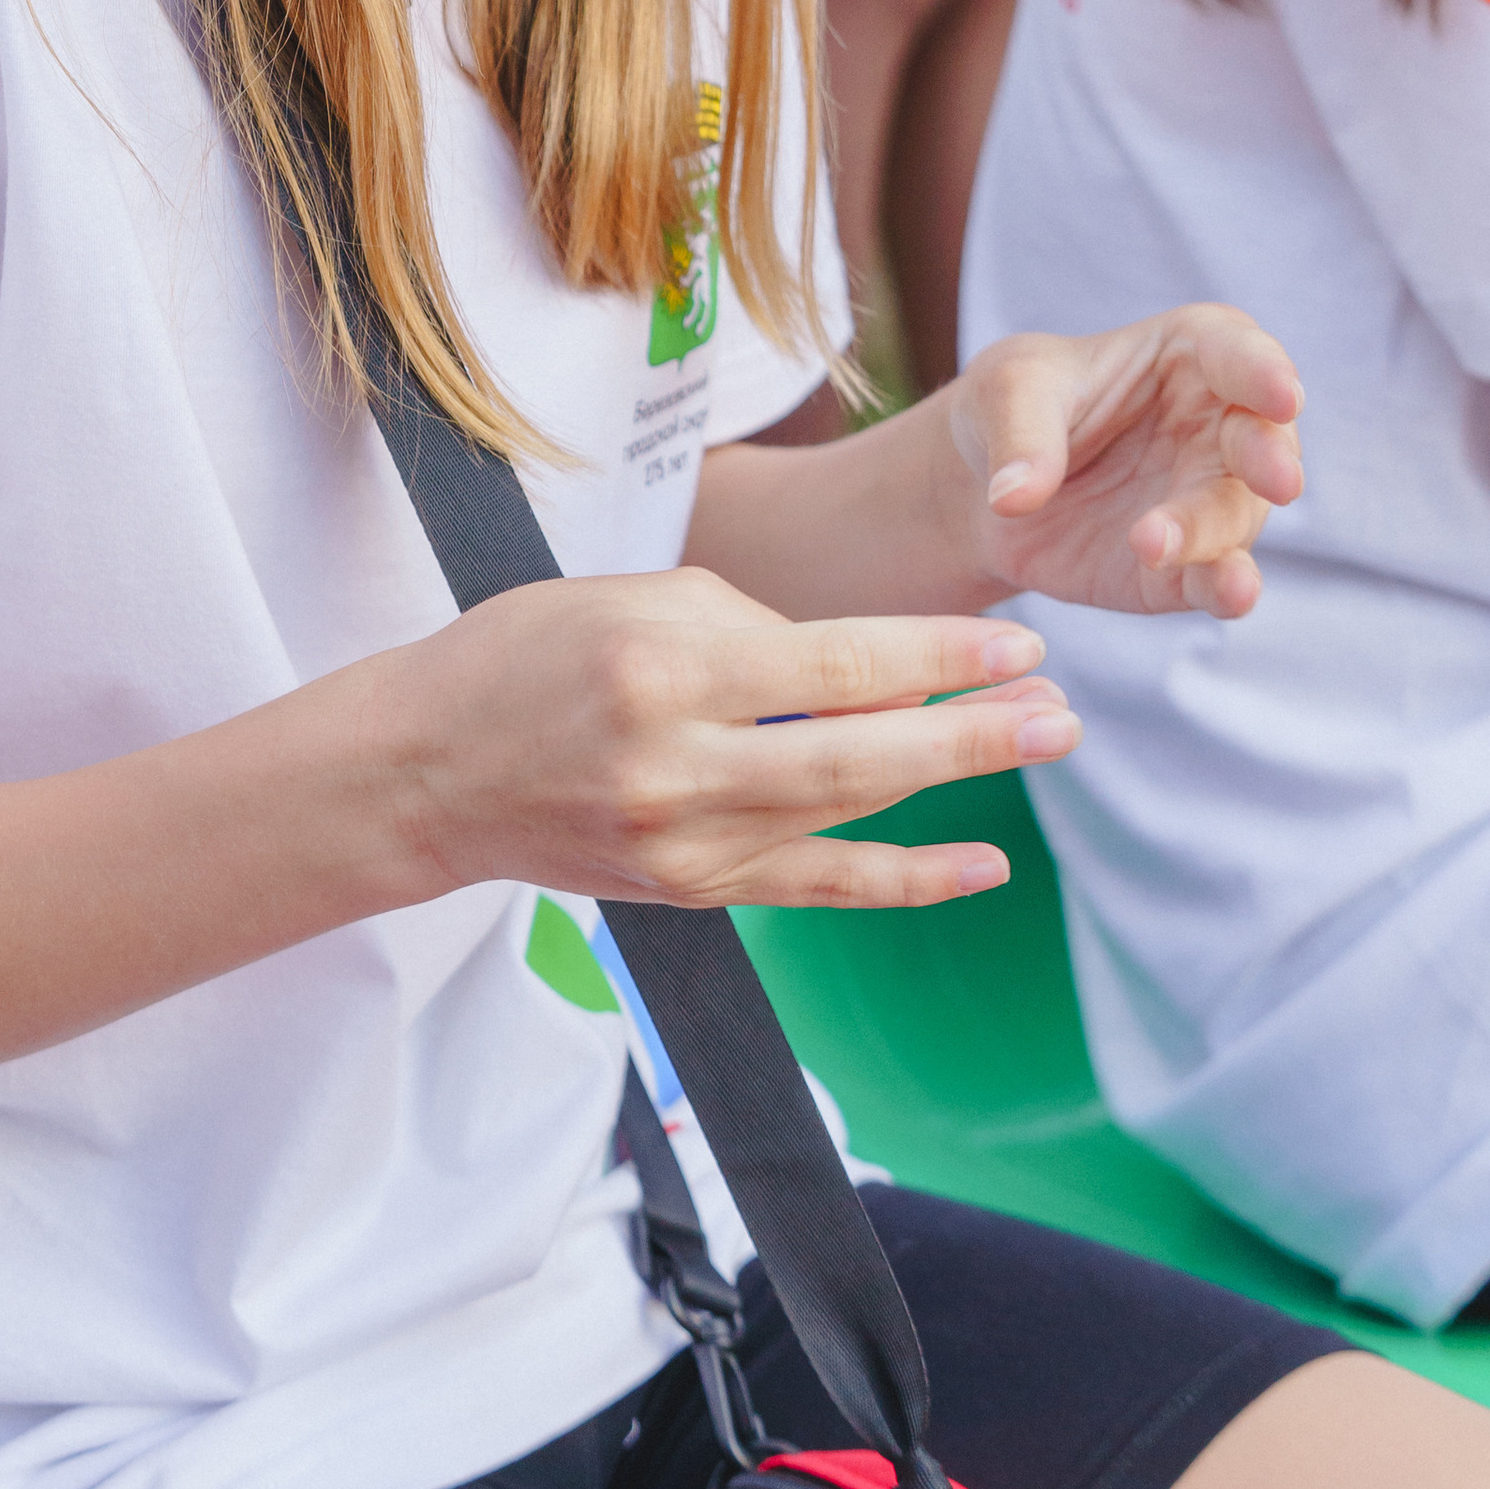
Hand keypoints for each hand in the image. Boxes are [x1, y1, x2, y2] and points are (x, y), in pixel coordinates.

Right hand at [378, 568, 1078, 913]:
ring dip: (954, 788)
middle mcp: (678, 764)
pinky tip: (979, 863)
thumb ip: (749, 626)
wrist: (428, 771)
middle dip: (971, 734)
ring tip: (1039, 749)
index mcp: (664, 667)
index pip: (833, 664)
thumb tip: (855, 669)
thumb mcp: (629, 597)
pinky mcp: (689, 891)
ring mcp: (684, 842)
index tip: (1019, 646)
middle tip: (1060, 710)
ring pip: (846, 817)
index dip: (936, 660)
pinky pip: (816, 889)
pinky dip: (903, 878)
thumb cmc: (525, 657)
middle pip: (856, 752)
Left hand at [938, 308, 1304, 616]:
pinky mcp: (1185, 568)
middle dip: (1271, 459)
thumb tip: (1015, 496)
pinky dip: (1228, 589)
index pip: (1238, 352)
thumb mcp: (1006, 391)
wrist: (986, 486)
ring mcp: (1204, 501)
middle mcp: (1217, 427)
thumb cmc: (1014, 405)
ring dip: (1209, 532)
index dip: (1265, 371)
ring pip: (1235, 516)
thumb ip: (1022, 435)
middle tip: (1278, 481)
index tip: (1284, 395)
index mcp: (1190, 355)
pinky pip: (1217, 580)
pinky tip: (1230, 593)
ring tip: (1154, 542)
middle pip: (1262, 440)